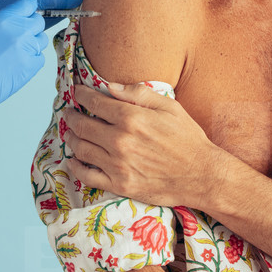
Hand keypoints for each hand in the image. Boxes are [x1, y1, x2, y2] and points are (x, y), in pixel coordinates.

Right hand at [0, 0, 45, 127]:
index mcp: (3, 19)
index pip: (28, 4)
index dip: (25, 7)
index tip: (19, 13)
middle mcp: (19, 32)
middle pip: (38, 21)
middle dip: (29, 24)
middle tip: (15, 33)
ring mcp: (27, 51)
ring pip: (41, 40)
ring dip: (32, 41)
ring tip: (16, 49)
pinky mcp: (30, 69)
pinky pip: (40, 58)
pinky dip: (33, 58)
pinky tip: (18, 62)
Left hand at [63, 82, 222, 208]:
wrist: (202, 175)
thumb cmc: (187, 138)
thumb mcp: (168, 107)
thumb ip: (138, 93)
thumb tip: (110, 86)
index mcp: (131, 118)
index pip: (95, 102)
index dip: (81, 94)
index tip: (77, 91)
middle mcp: (120, 141)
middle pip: (82, 125)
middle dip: (71, 116)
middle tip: (69, 112)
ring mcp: (117, 165)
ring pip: (81, 149)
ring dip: (72, 138)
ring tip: (71, 133)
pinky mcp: (119, 185)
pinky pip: (87, 175)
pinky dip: (75, 166)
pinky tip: (74, 160)